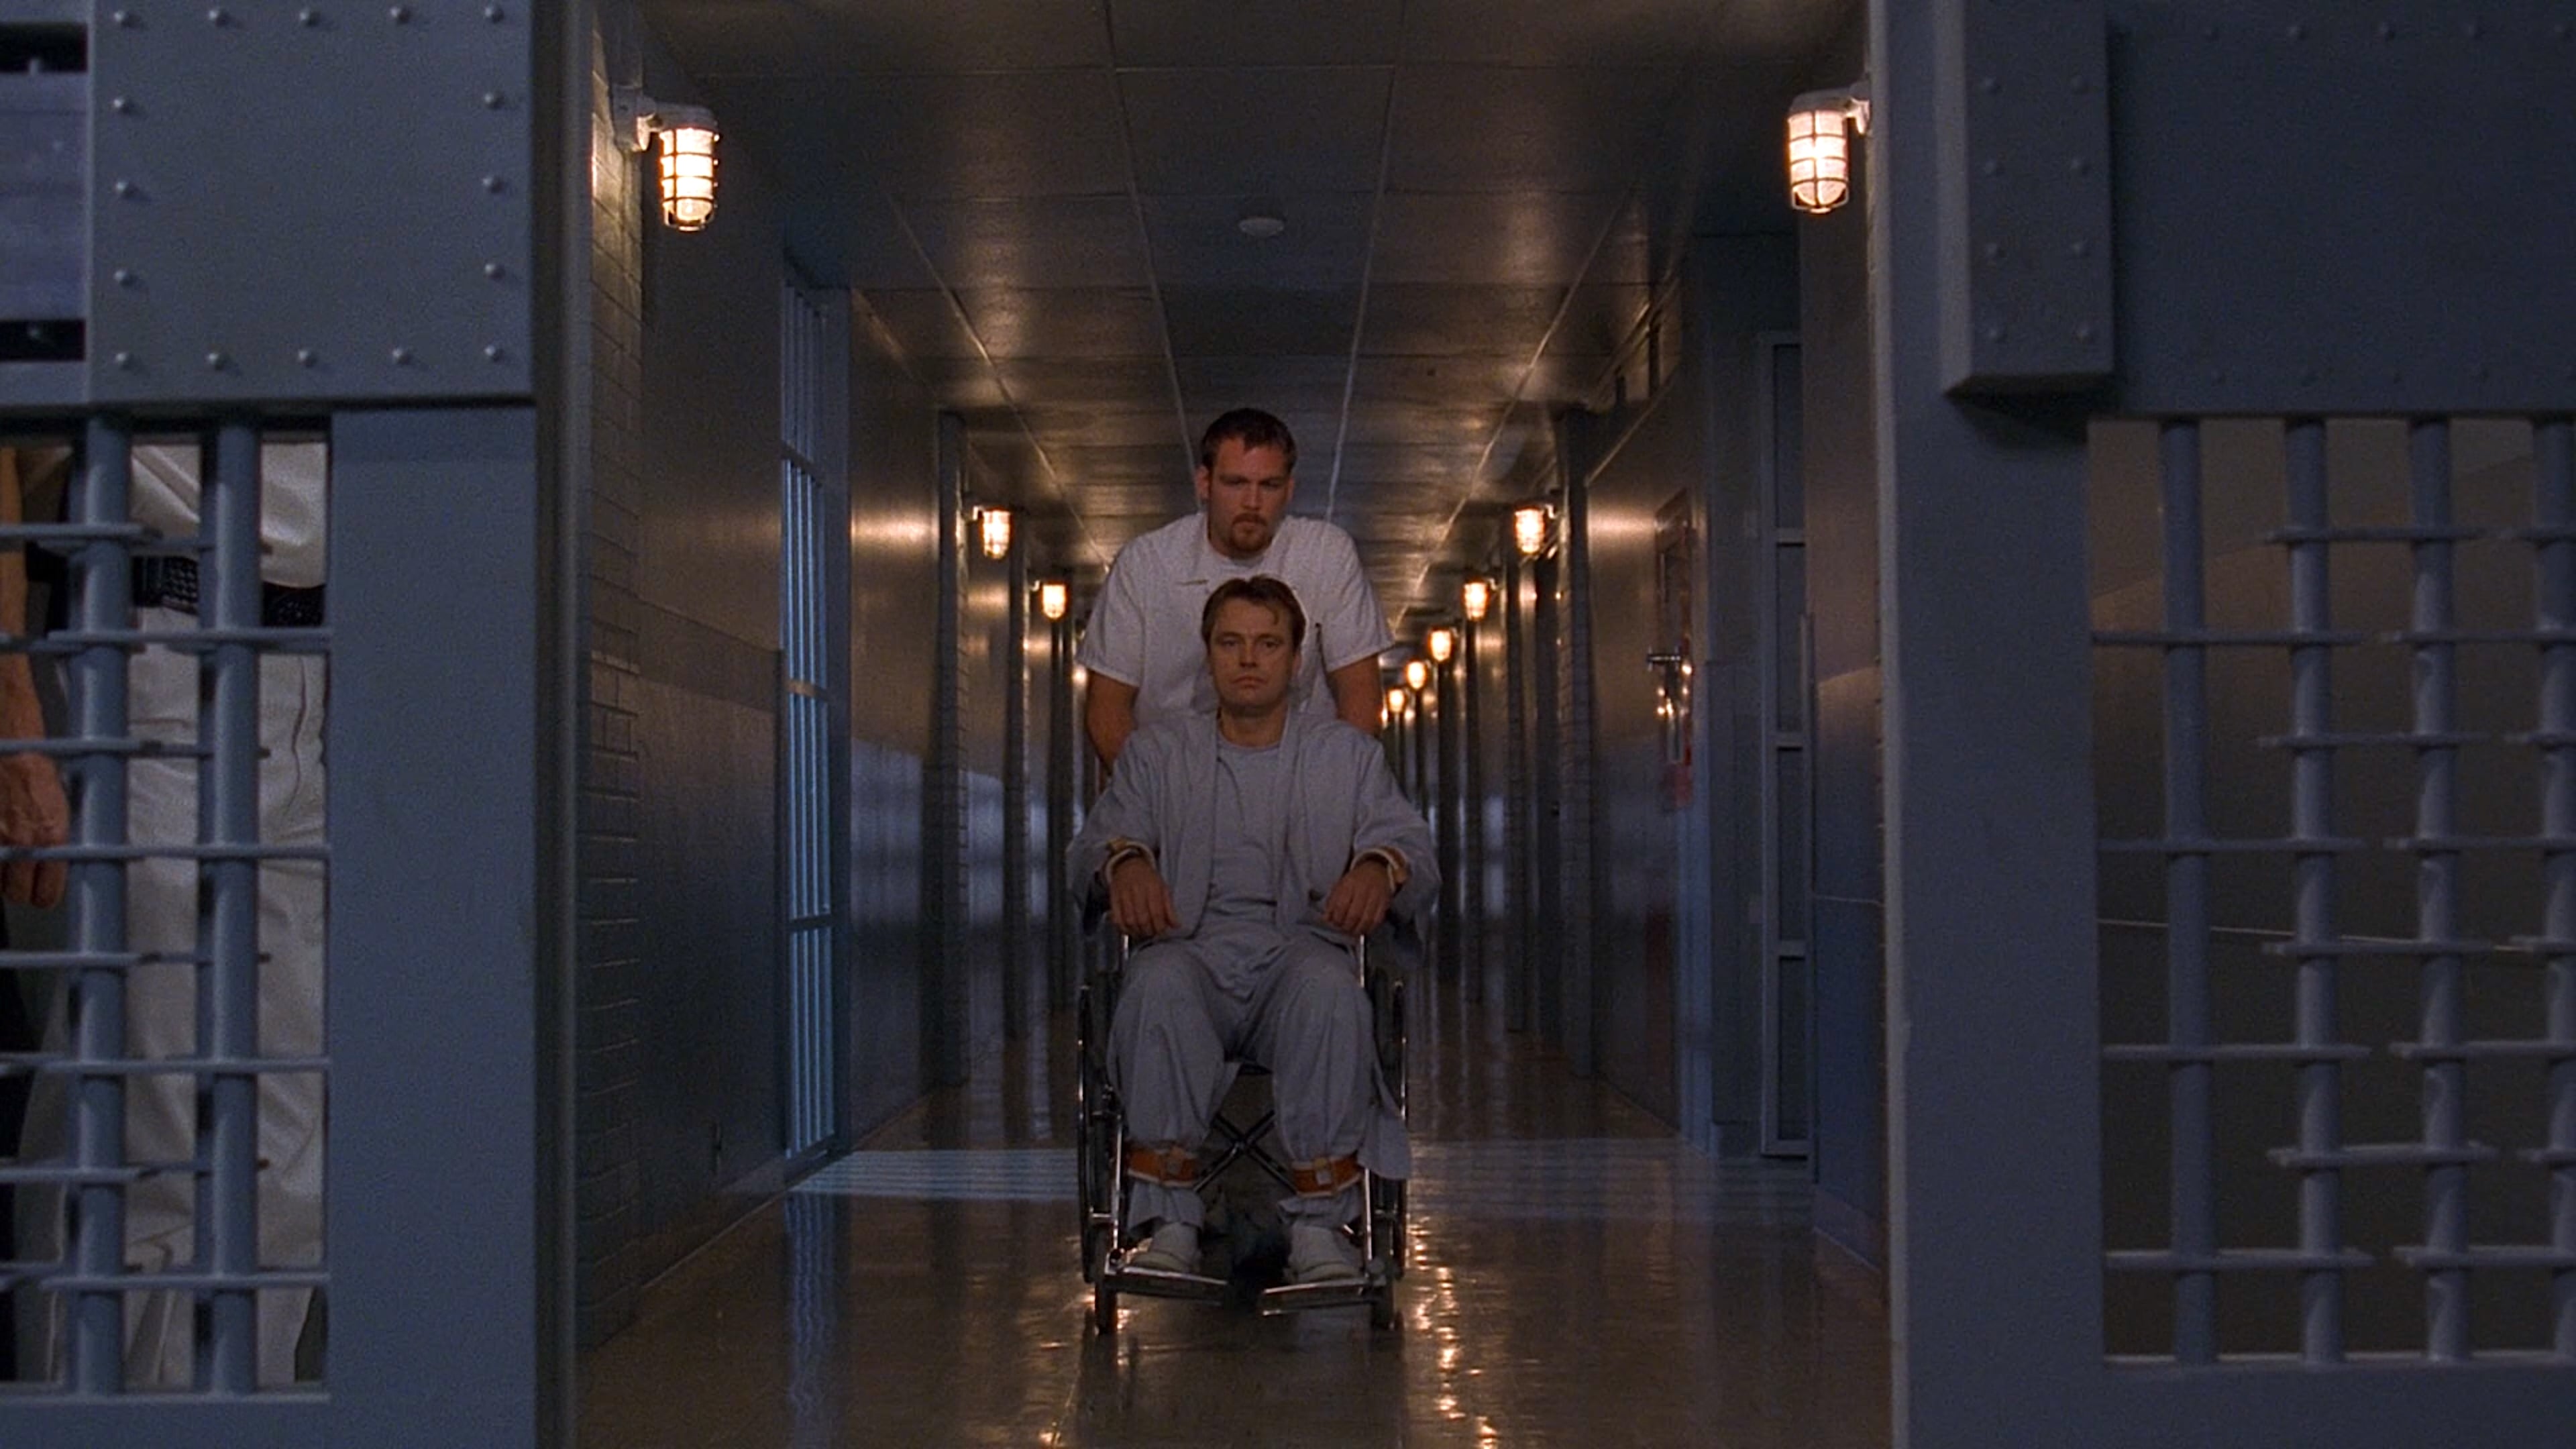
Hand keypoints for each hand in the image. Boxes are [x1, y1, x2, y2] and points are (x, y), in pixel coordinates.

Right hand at [0, 749, 66, 907]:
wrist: (16, 757)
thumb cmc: (40, 778)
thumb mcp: (62, 814)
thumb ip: (58, 845)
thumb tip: (58, 868)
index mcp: (53, 840)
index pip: (47, 895)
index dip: (42, 895)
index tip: (40, 890)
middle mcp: (25, 844)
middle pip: (17, 894)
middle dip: (18, 887)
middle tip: (20, 875)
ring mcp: (0, 840)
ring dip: (0, 874)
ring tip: (7, 858)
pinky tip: (0, 846)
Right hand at [1108, 853, 1178, 939]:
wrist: (1129, 864)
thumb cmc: (1148, 878)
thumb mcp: (1163, 888)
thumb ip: (1169, 908)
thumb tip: (1176, 925)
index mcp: (1153, 887)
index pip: (1157, 913)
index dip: (1159, 927)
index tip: (1161, 931)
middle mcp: (1138, 890)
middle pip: (1143, 918)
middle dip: (1149, 931)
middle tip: (1152, 933)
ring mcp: (1124, 895)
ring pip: (1129, 920)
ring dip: (1137, 931)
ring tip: (1142, 932)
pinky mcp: (1113, 899)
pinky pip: (1117, 918)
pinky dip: (1123, 928)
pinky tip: (1130, 929)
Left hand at [1320, 857, 1393, 937]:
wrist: (1375, 870)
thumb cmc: (1355, 880)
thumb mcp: (1340, 886)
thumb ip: (1332, 902)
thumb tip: (1326, 919)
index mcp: (1349, 884)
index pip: (1341, 906)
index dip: (1337, 919)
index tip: (1335, 923)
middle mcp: (1363, 890)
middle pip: (1354, 914)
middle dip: (1347, 926)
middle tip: (1344, 929)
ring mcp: (1376, 897)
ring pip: (1366, 919)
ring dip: (1358, 930)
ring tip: (1352, 932)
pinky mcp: (1385, 903)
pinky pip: (1378, 920)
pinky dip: (1370, 928)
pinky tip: (1364, 930)